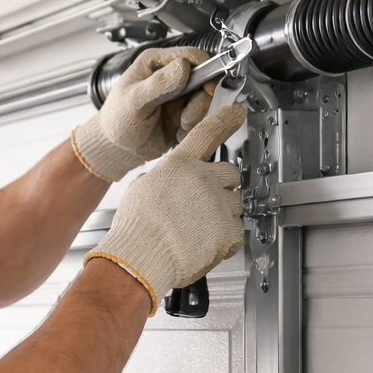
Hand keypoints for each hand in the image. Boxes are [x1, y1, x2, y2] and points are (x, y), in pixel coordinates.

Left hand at [71, 46, 215, 181]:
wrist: (117, 148)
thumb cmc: (117, 121)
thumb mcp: (135, 101)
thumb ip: (159, 83)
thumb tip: (184, 67)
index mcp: (156, 62)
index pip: (192, 56)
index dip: (204, 70)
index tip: (205, 88)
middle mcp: (170, 76)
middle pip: (206, 78)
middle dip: (199, 100)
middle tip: (186, 116)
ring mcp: (179, 95)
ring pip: (206, 99)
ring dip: (196, 115)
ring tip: (180, 125)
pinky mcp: (184, 113)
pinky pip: (202, 117)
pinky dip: (194, 127)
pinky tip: (178, 132)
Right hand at [85, 103, 247, 315]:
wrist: (140, 259)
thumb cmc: (135, 230)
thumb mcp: (139, 190)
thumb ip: (160, 179)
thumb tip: (163, 181)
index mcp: (179, 166)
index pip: (207, 133)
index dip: (225, 120)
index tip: (236, 112)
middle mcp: (202, 179)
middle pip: (230, 173)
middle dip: (222, 186)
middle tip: (205, 203)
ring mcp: (218, 204)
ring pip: (235, 203)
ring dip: (223, 214)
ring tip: (199, 230)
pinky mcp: (228, 230)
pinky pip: (237, 231)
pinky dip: (226, 241)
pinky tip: (205, 245)